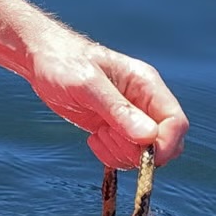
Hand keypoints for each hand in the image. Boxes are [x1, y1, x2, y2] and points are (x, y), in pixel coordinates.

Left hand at [0, 0, 188, 169]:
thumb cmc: (62, 62)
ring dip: (123, 154)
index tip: (143, 156)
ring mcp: (131, 116)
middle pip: (165, 143)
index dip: (166, 144)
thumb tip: (149, 138)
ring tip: (97, 136)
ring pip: (145, 153)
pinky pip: (127, 155)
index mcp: (146, 84)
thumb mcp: (87, 84)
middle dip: (140, 152)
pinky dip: (112, 155)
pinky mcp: (116, 128)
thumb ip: (118, 110)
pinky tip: (93, 139)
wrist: (39, 59)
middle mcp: (144, 101)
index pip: (176, 123)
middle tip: (108, 138)